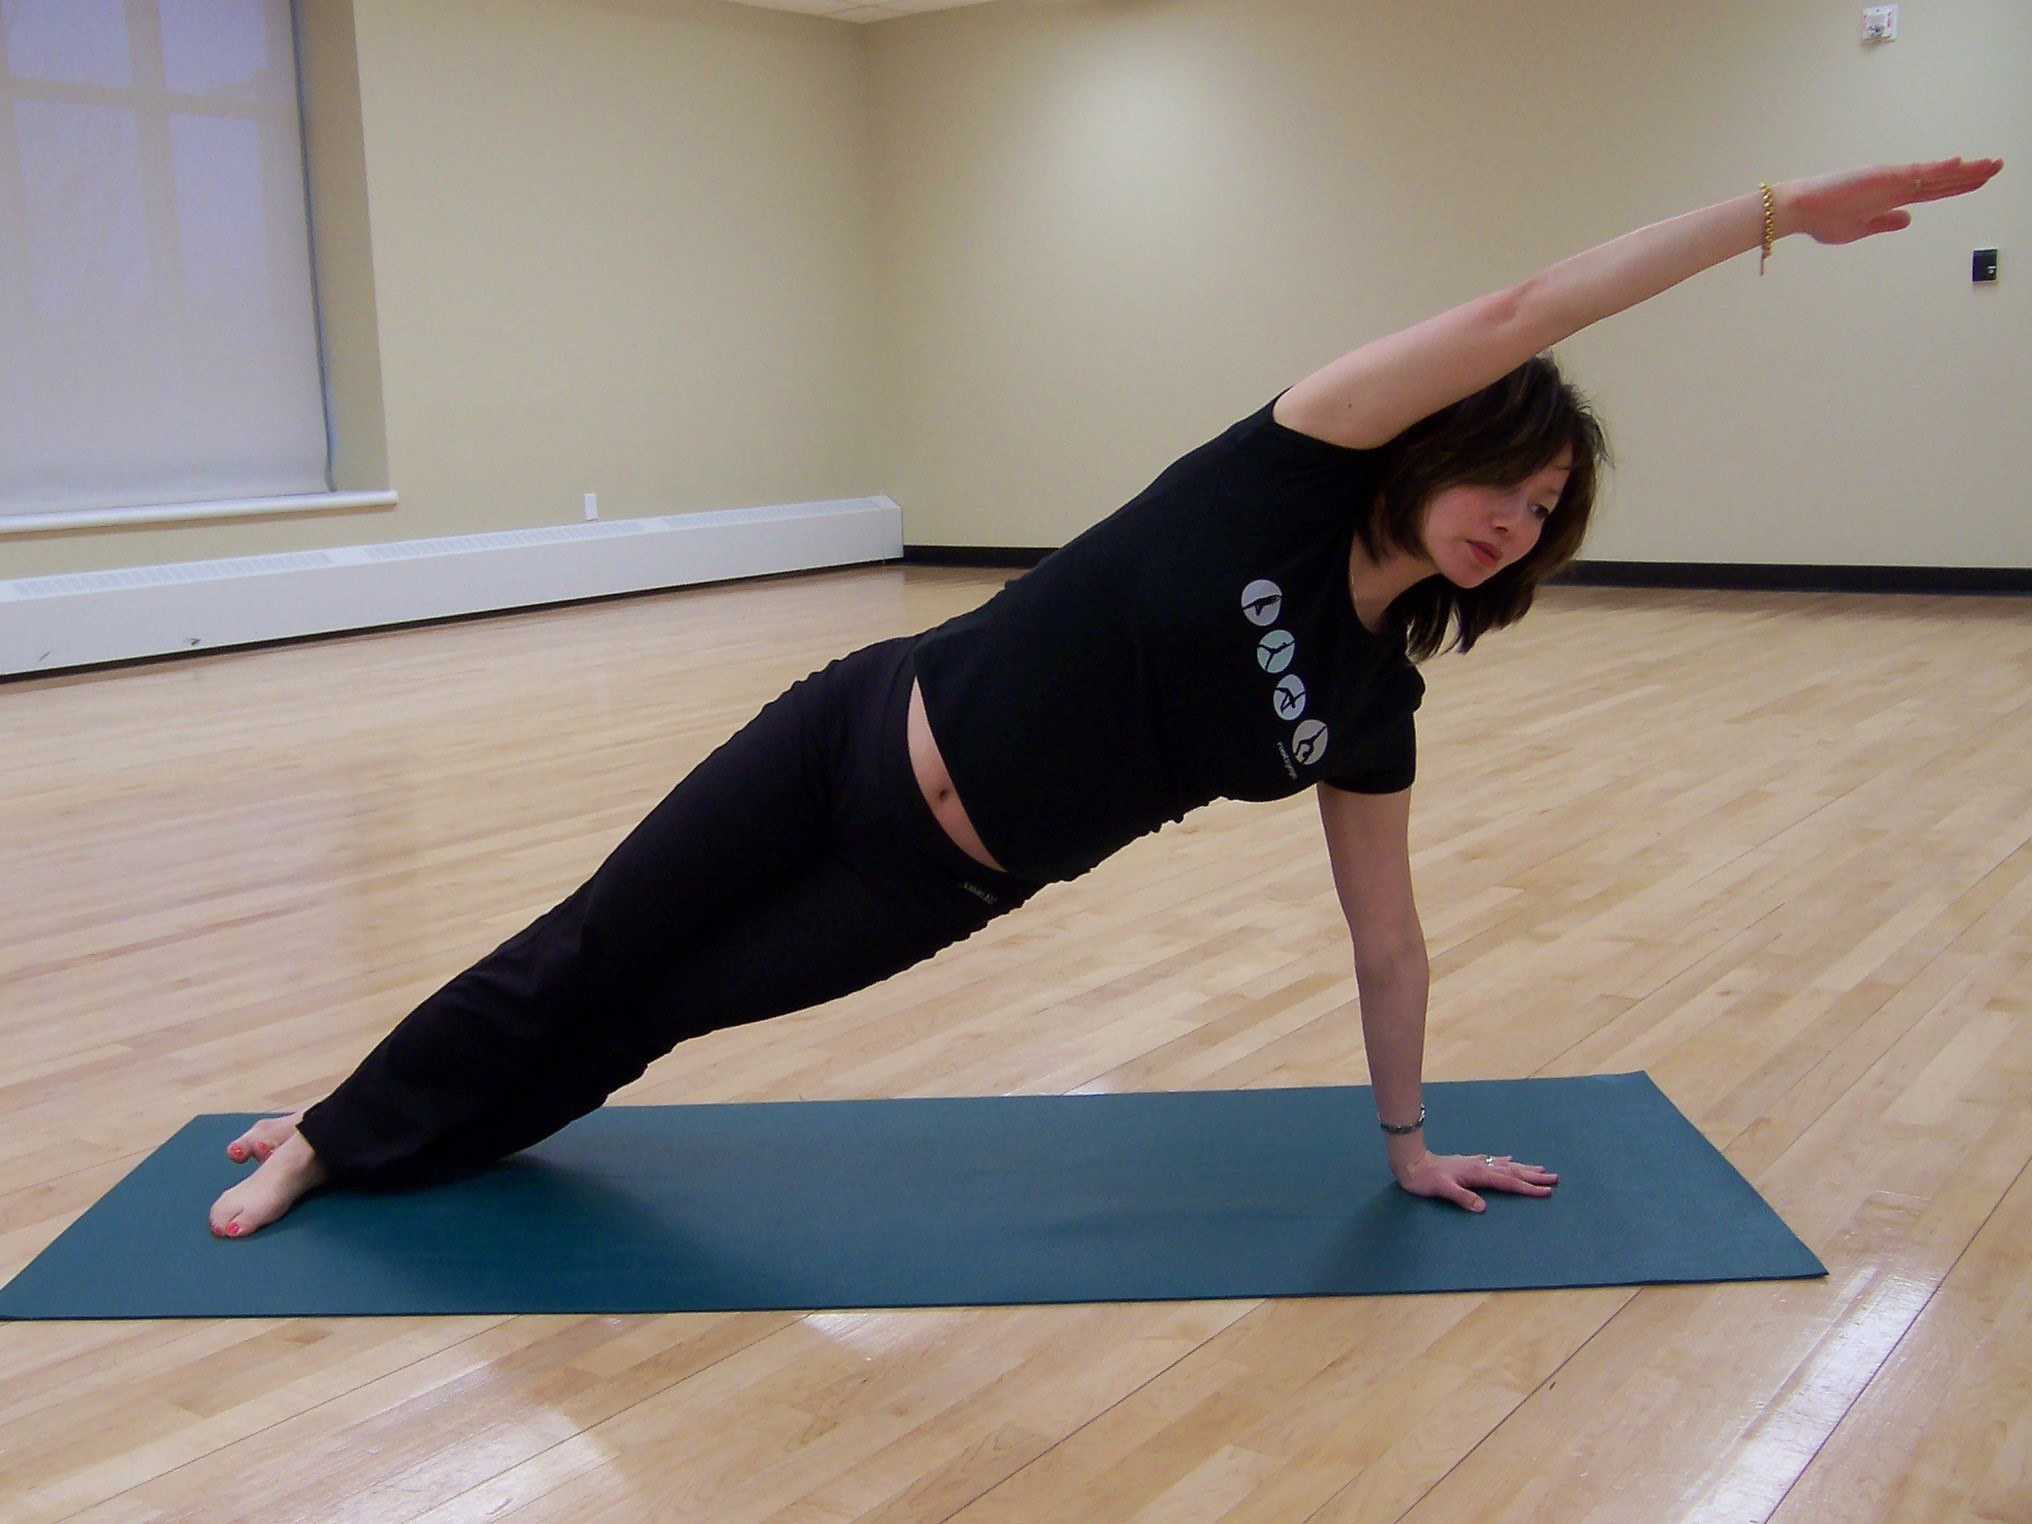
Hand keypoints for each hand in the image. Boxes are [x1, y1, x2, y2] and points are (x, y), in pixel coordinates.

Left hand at [1393, 1150, 1556, 1212]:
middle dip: (1534, 1176)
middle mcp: (1481, 1165)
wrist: (1411, 1163)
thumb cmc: (1426, 1180)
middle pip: (1512, 1171)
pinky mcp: (1470, 1162)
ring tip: (1541, 1169)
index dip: (1528, 1188)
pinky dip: (1505, 1161)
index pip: (1508, 1182)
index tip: (1547, 1191)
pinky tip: (1510, 1159)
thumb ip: (1463, 1197)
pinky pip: (1494, 1161)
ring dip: (1524, 1168)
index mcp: (1478, 1174)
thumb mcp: (1443, 1190)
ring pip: (1506, 1165)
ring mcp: (1476, 1162)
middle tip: (1555, 1178)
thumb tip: (1483, 1208)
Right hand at [1779, 156, 2002, 245]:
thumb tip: (1909, 219)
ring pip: (1937, 174)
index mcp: (1891, 199)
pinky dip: (1940, 168)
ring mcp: (1892, 179)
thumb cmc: (1822, 220)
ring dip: (1966, 169)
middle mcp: (1897, 186)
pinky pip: (1918, 172)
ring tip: (1992, 164)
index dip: (1958, 187)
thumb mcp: (1860, 229)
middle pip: (1942, 180)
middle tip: (1997, 166)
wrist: (1800, 209)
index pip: (1933, 192)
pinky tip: (1961, 163)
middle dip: (1971, 175)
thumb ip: (1886, 223)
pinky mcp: (1884, 177)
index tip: (1979, 181)